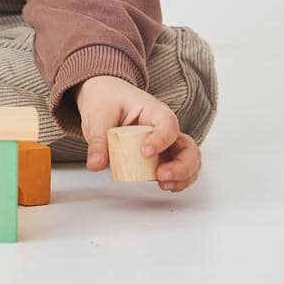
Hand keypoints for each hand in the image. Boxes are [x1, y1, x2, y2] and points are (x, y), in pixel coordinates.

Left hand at [76, 74, 201, 191]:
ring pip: (188, 161)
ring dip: (182, 176)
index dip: (161, 140)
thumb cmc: (107, 99)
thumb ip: (98, 140)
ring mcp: (164, 144)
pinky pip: (176, 170)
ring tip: (163, 184)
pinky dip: (176, 181)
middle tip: (160, 175)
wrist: (104, 97)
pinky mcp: (159, 158)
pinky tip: (163, 186)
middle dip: (181, 165)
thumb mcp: (98, 115)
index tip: (145, 153)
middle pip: (187, 147)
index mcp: (154, 111)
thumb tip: (96, 164)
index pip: (167, 124)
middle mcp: (164, 128)